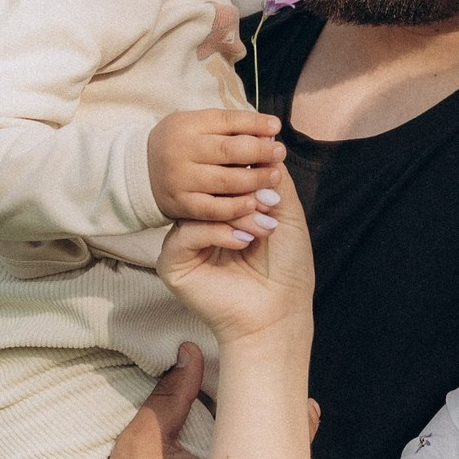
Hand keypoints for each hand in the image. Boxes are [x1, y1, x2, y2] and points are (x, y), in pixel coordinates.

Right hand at [147, 108, 284, 219]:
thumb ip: (228, 128)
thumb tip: (269, 130)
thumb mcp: (196, 127)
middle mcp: (181, 150)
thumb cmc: (179, 146)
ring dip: (255, 180)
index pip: (227, 121)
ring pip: (225, 181)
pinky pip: (214, 209)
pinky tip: (253, 203)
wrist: (139, 173)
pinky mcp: (181, 205)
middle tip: (280, 153)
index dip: (254, 123)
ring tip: (274, 177)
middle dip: (260, 151)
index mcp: (187, 125)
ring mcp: (181, 179)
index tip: (276, 126)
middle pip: (229, 151)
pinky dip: (236, 207)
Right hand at [158, 168, 314, 345]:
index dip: (246, 171)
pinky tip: (241, 243)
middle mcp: (202, 226)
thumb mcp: (286, 214)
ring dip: (235, 214)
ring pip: (199, 209)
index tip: (270, 173)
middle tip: (269, 202)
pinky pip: (186, 232)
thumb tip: (263, 144)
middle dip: (243, 192)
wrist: (279, 313)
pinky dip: (216, 233)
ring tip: (263, 229)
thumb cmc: (286, 269)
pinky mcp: (173, 263)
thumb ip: (273, 180)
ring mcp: (186, 244)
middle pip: (210, 189)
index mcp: (225, 213)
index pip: (224, 178)